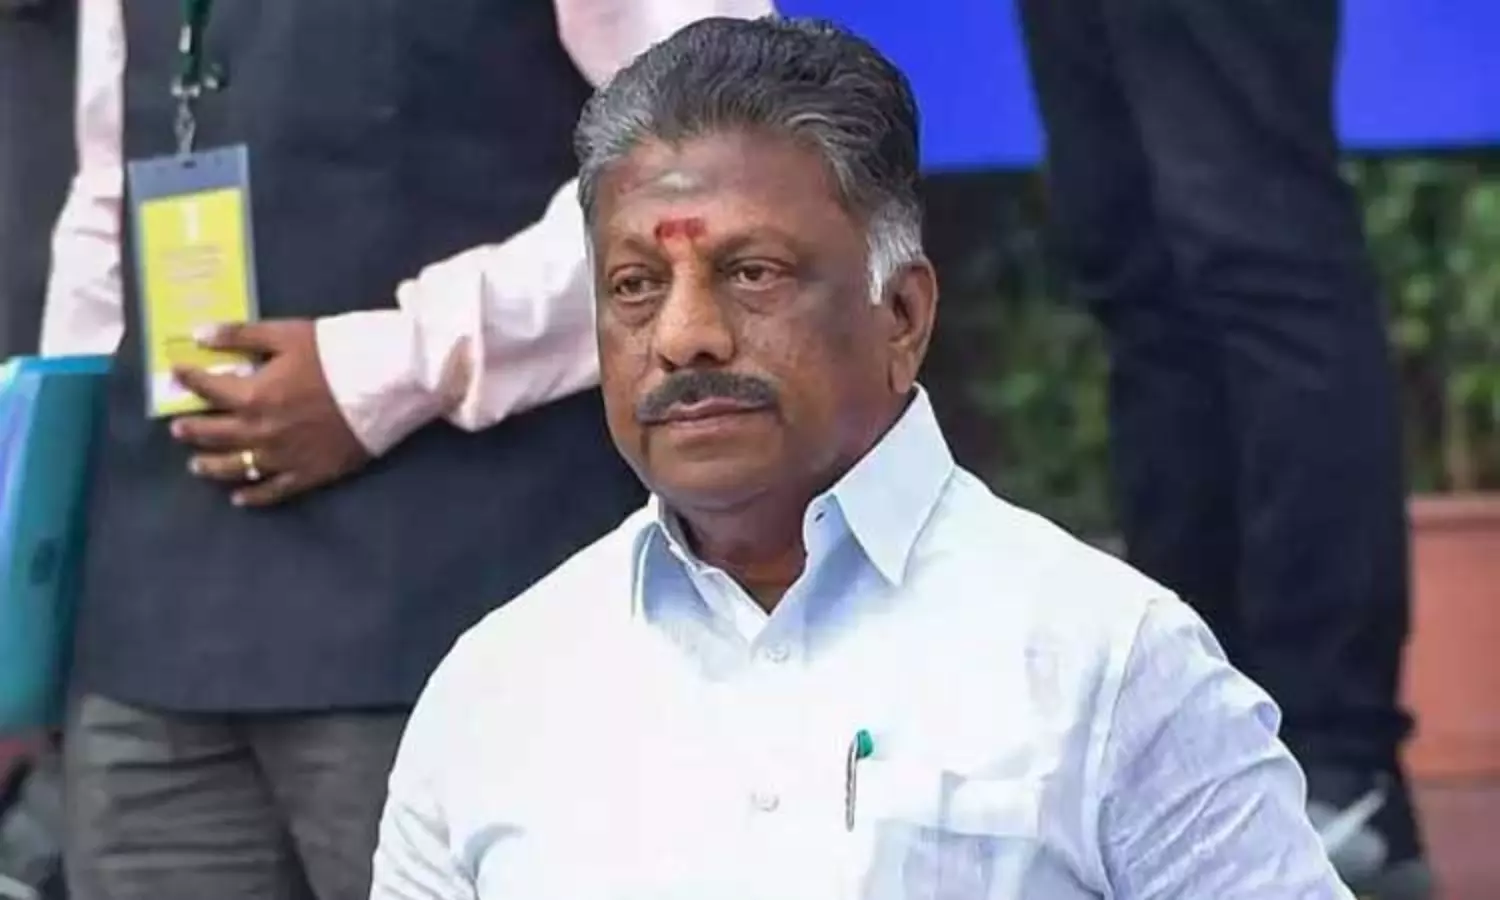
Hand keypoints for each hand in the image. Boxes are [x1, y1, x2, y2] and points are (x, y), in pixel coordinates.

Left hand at [170, 320, 371, 506]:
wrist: (384, 387)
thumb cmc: (336, 355)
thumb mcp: (287, 334)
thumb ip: (241, 335)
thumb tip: (199, 335)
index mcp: (253, 395)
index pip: (209, 388)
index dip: (190, 379)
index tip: (178, 373)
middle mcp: (260, 431)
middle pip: (215, 433)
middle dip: (192, 428)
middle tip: (178, 428)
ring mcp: (282, 457)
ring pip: (236, 467)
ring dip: (211, 466)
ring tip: (196, 465)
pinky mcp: (307, 474)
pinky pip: (272, 491)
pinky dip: (252, 496)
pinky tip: (239, 497)